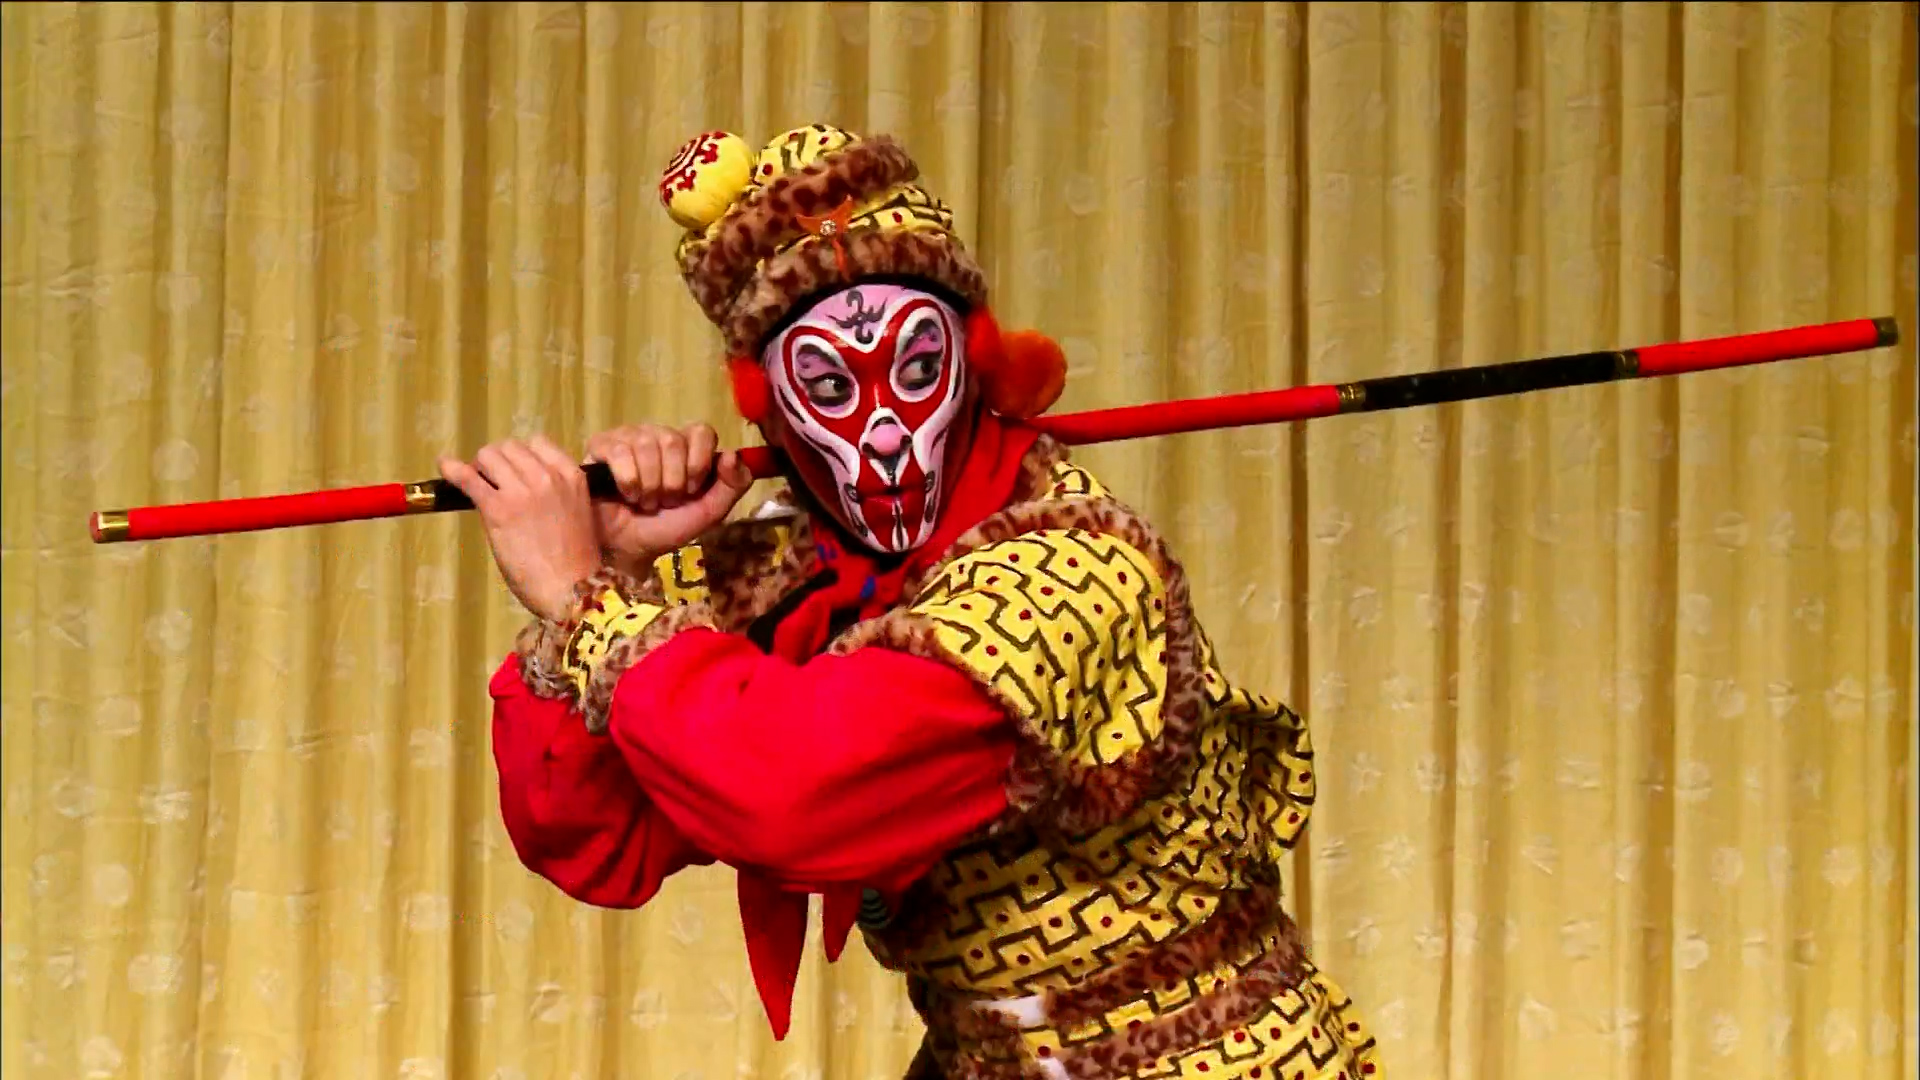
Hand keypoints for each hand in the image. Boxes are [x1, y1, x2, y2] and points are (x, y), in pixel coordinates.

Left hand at [438, 436, 603, 622]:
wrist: (570, 590)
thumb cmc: (577, 562)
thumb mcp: (575, 513)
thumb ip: (555, 493)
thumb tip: (523, 486)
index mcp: (572, 476)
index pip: (538, 444)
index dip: (521, 456)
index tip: (514, 471)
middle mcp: (547, 476)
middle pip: (510, 447)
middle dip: (498, 461)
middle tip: (492, 481)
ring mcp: (522, 490)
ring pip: (489, 456)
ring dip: (480, 468)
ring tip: (478, 485)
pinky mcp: (498, 508)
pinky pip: (469, 478)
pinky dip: (453, 470)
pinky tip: (446, 467)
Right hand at [583, 422, 754, 572]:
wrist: (628, 549)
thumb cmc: (666, 528)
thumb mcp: (710, 511)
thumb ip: (734, 485)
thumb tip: (733, 455)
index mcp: (687, 446)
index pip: (701, 431)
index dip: (698, 463)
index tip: (691, 490)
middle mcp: (658, 435)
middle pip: (673, 440)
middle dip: (672, 482)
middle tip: (664, 502)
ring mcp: (629, 436)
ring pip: (646, 445)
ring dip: (649, 485)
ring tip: (644, 502)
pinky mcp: (601, 445)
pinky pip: (620, 452)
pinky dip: (628, 481)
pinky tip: (626, 494)